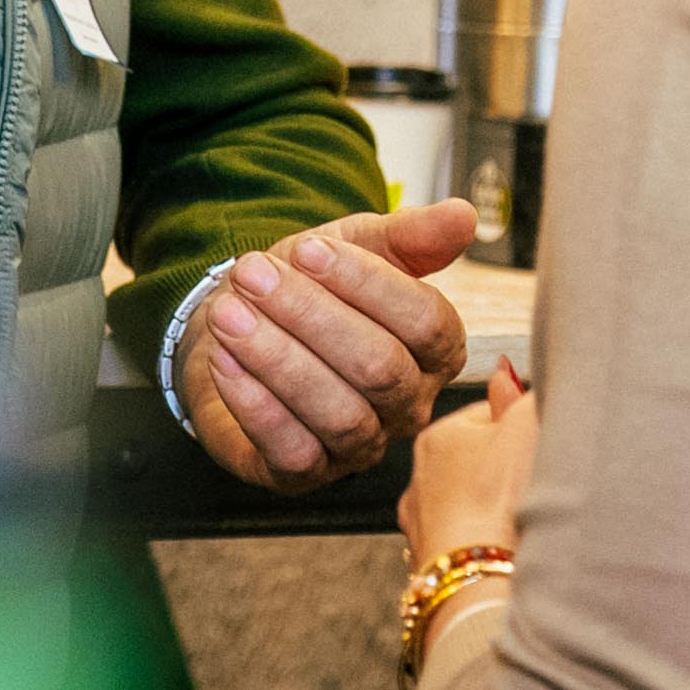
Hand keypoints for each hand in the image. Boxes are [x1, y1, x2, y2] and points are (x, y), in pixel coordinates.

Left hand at [184, 198, 476, 493]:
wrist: (241, 323)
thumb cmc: (310, 287)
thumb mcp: (357, 245)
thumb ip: (411, 234)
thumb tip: (464, 215)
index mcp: (436, 350)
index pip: (426, 321)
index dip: (368, 284)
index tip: (309, 250)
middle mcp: (408, 404)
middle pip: (379, 367)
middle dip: (310, 316)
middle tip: (253, 274)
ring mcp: (361, 445)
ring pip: (338, 413)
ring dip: (277, 359)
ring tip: (229, 314)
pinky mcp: (305, 473)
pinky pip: (293, 451)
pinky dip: (255, 405)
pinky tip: (224, 362)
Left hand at [399, 361, 538, 569]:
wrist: (480, 582)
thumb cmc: (498, 502)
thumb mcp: (524, 426)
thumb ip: (521, 393)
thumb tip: (506, 371)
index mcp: (436, 437)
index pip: (487, 417)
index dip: (522, 428)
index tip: (543, 444)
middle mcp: (419, 480)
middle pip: (478, 463)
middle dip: (509, 472)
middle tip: (539, 484)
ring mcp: (423, 526)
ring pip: (472, 507)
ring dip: (497, 513)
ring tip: (526, 524)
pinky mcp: (434, 567)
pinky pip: (468, 546)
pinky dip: (487, 547)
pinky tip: (508, 553)